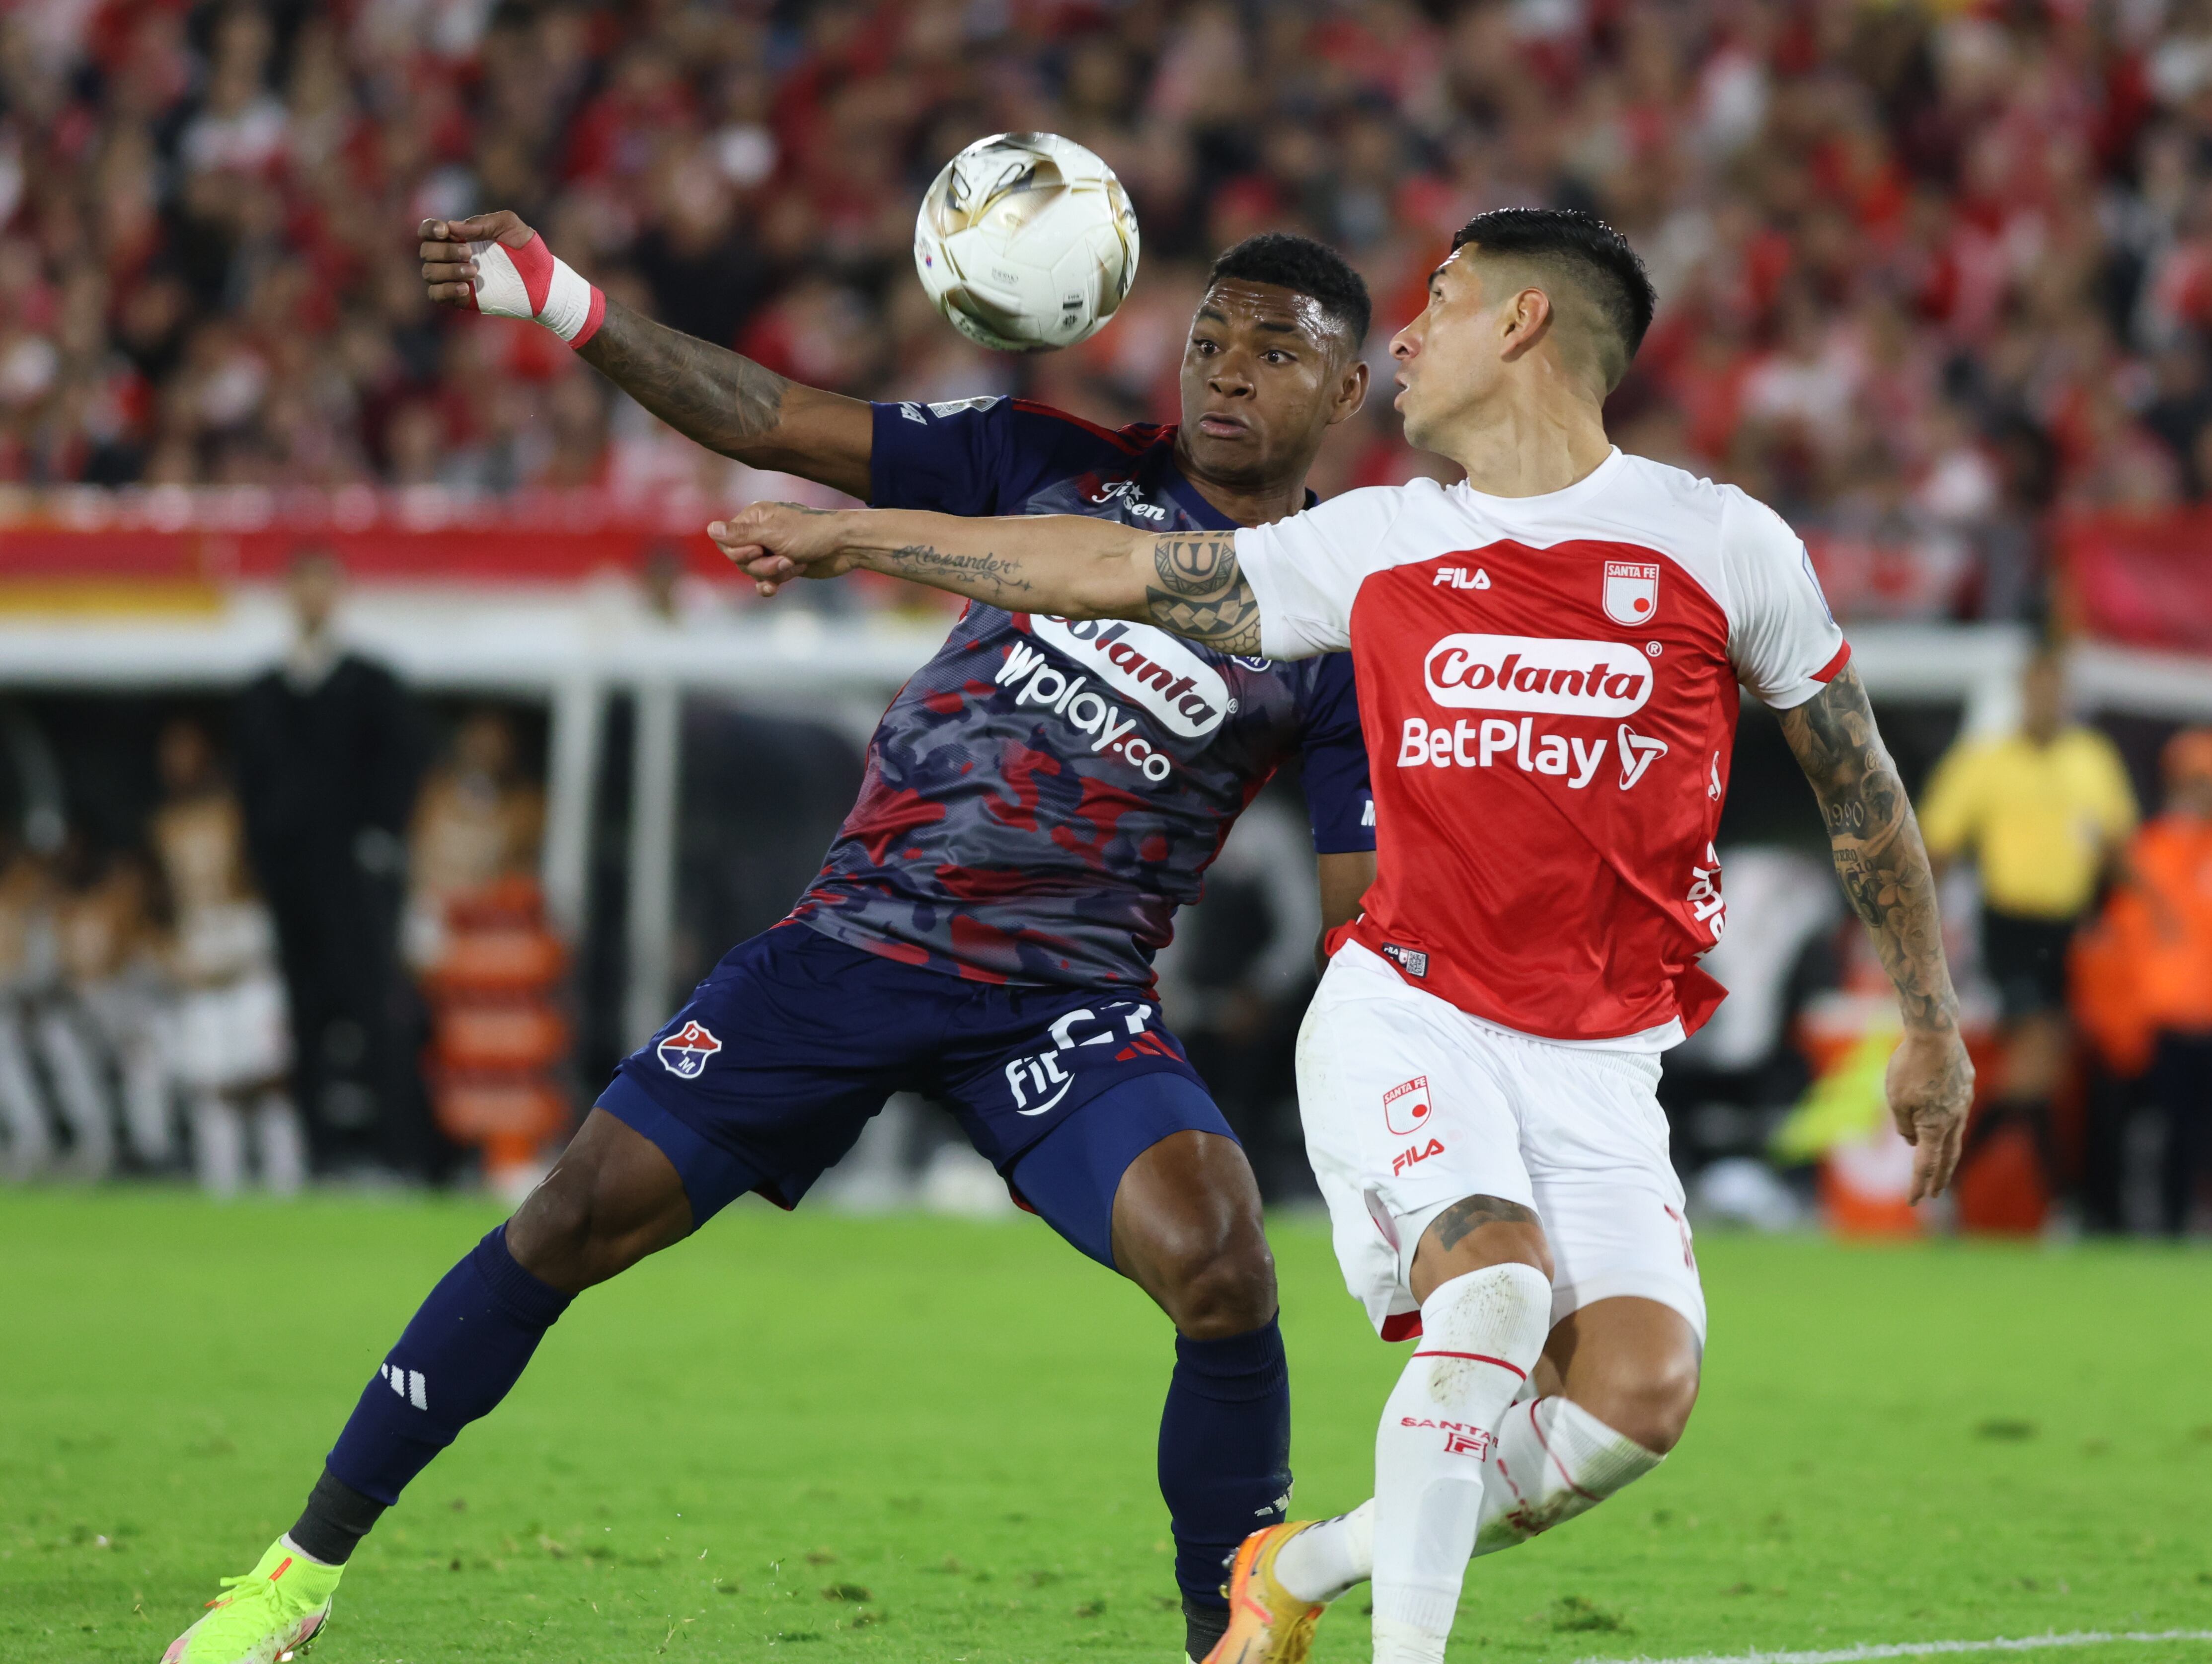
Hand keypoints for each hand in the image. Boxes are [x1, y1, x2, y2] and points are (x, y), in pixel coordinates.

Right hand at [418, 211, 534, 307]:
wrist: (543, 282)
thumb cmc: (528, 251)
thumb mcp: (509, 226)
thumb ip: (483, 222)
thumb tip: (453, 227)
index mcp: (460, 236)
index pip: (429, 230)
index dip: (430, 229)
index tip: (445, 232)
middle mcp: (452, 256)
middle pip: (427, 251)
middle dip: (445, 251)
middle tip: (470, 254)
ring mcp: (455, 277)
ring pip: (429, 272)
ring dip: (447, 270)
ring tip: (473, 272)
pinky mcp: (461, 298)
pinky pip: (435, 294)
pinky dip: (445, 290)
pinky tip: (465, 289)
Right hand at [708, 503, 861, 597]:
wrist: (845, 547)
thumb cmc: (812, 533)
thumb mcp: (773, 533)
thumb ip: (740, 534)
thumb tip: (710, 528)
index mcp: (755, 516)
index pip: (727, 542)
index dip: (740, 552)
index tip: (759, 550)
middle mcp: (760, 531)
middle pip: (740, 559)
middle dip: (761, 565)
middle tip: (783, 560)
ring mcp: (772, 549)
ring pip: (754, 571)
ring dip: (773, 572)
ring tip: (793, 564)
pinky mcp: (783, 565)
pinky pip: (766, 580)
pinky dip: (772, 583)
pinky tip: (775, 589)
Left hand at [1886, 1027, 1973, 1202]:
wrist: (1936, 1033)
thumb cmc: (1909, 1067)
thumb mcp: (1896, 1100)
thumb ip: (1903, 1125)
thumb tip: (1911, 1141)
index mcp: (1935, 1127)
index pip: (1926, 1164)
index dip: (1919, 1184)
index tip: (1914, 1202)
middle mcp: (1954, 1118)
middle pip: (1947, 1156)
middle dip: (1939, 1177)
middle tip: (1934, 1193)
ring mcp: (1963, 1101)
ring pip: (1955, 1134)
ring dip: (1946, 1152)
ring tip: (1940, 1165)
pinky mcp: (1966, 1084)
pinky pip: (1956, 1110)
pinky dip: (1948, 1124)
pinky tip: (1944, 1122)